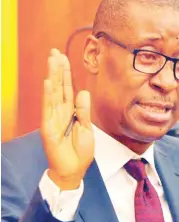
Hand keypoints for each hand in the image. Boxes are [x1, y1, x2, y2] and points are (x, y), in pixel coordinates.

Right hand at [41, 49, 93, 189]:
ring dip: (53, 76)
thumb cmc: (80, 150)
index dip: (66, 73)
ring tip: (51, 60)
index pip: (68, 88)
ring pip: (53, 94)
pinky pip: (48, 109)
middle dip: (57, 69)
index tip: (63, 57)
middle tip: (55, 51)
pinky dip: (48, 96)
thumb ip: (84, 110)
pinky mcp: (48, 128)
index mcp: (71, 111)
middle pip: (59, 87)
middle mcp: (61, 112)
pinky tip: (48, 82)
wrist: (74, 169)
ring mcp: (53, 118)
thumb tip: (83, 91)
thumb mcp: (87, 128)